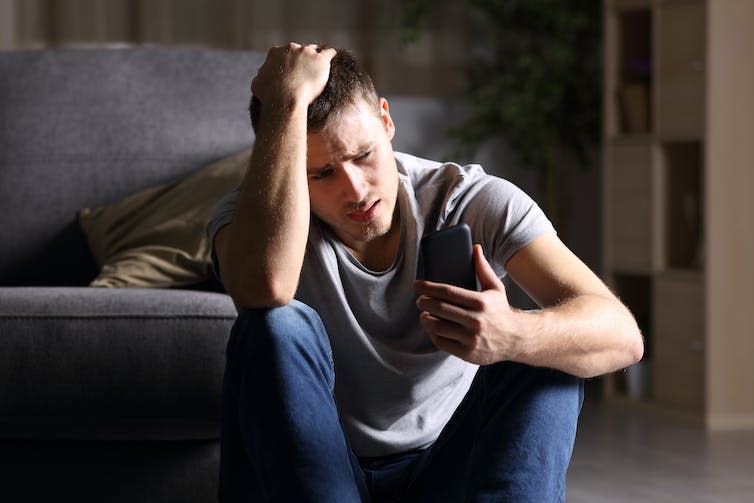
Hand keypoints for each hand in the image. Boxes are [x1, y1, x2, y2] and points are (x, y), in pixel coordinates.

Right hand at [251, 43, 336, 111]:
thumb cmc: (270, 94)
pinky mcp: (321, 60)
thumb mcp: (257, 84)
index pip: (283, 52)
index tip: (291, 69)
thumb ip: (261, 77)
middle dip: (301, 58)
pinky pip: (329, 52)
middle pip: (299, 49)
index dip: (287, 61)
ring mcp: (307, 52)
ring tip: (318, 66)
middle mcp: (291, 48)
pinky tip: (332, 57)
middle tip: (305, 70)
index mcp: (275, 51)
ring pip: (313, 50)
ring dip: (315, 57)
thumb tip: (261, 77)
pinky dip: (330, 54)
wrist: (285, 99)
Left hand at [414, 244, 523, 364]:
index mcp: (481, 302)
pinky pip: (441, 342)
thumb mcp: (496, 288)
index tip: (417, 285)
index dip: (428, 288)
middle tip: (420, 299)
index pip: (447, 292)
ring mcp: (471, 338)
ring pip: (437, 326)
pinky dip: (433, 334)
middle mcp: (476, 321)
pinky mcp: (467, 353)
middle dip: (424, 302)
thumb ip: (483, 268)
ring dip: (425, 319)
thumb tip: (475, 247)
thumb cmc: (502, 311)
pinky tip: (432, 328)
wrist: (517, 339)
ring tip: (424, 314)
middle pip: (439, 309)